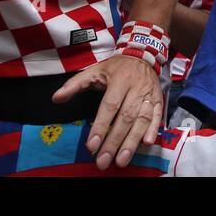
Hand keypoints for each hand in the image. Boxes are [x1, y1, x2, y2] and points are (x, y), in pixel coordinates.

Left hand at [53, 53, 162, 169]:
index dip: (101, 126)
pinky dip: (153, 130)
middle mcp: (136, 88)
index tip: (92, 145)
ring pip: (142, 120)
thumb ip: (75, 84)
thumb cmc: (116, 67)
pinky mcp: (159, 99)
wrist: (142, 55)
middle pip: (126, 117)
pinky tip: (146, 143)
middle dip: (114, 141)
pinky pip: (157, 116)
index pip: (110, 106)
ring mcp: (149, 94)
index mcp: (120, 80)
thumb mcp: (94, 70)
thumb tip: (56, 98)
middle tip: (104, 161)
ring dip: (132, 141)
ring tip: (121, 160)